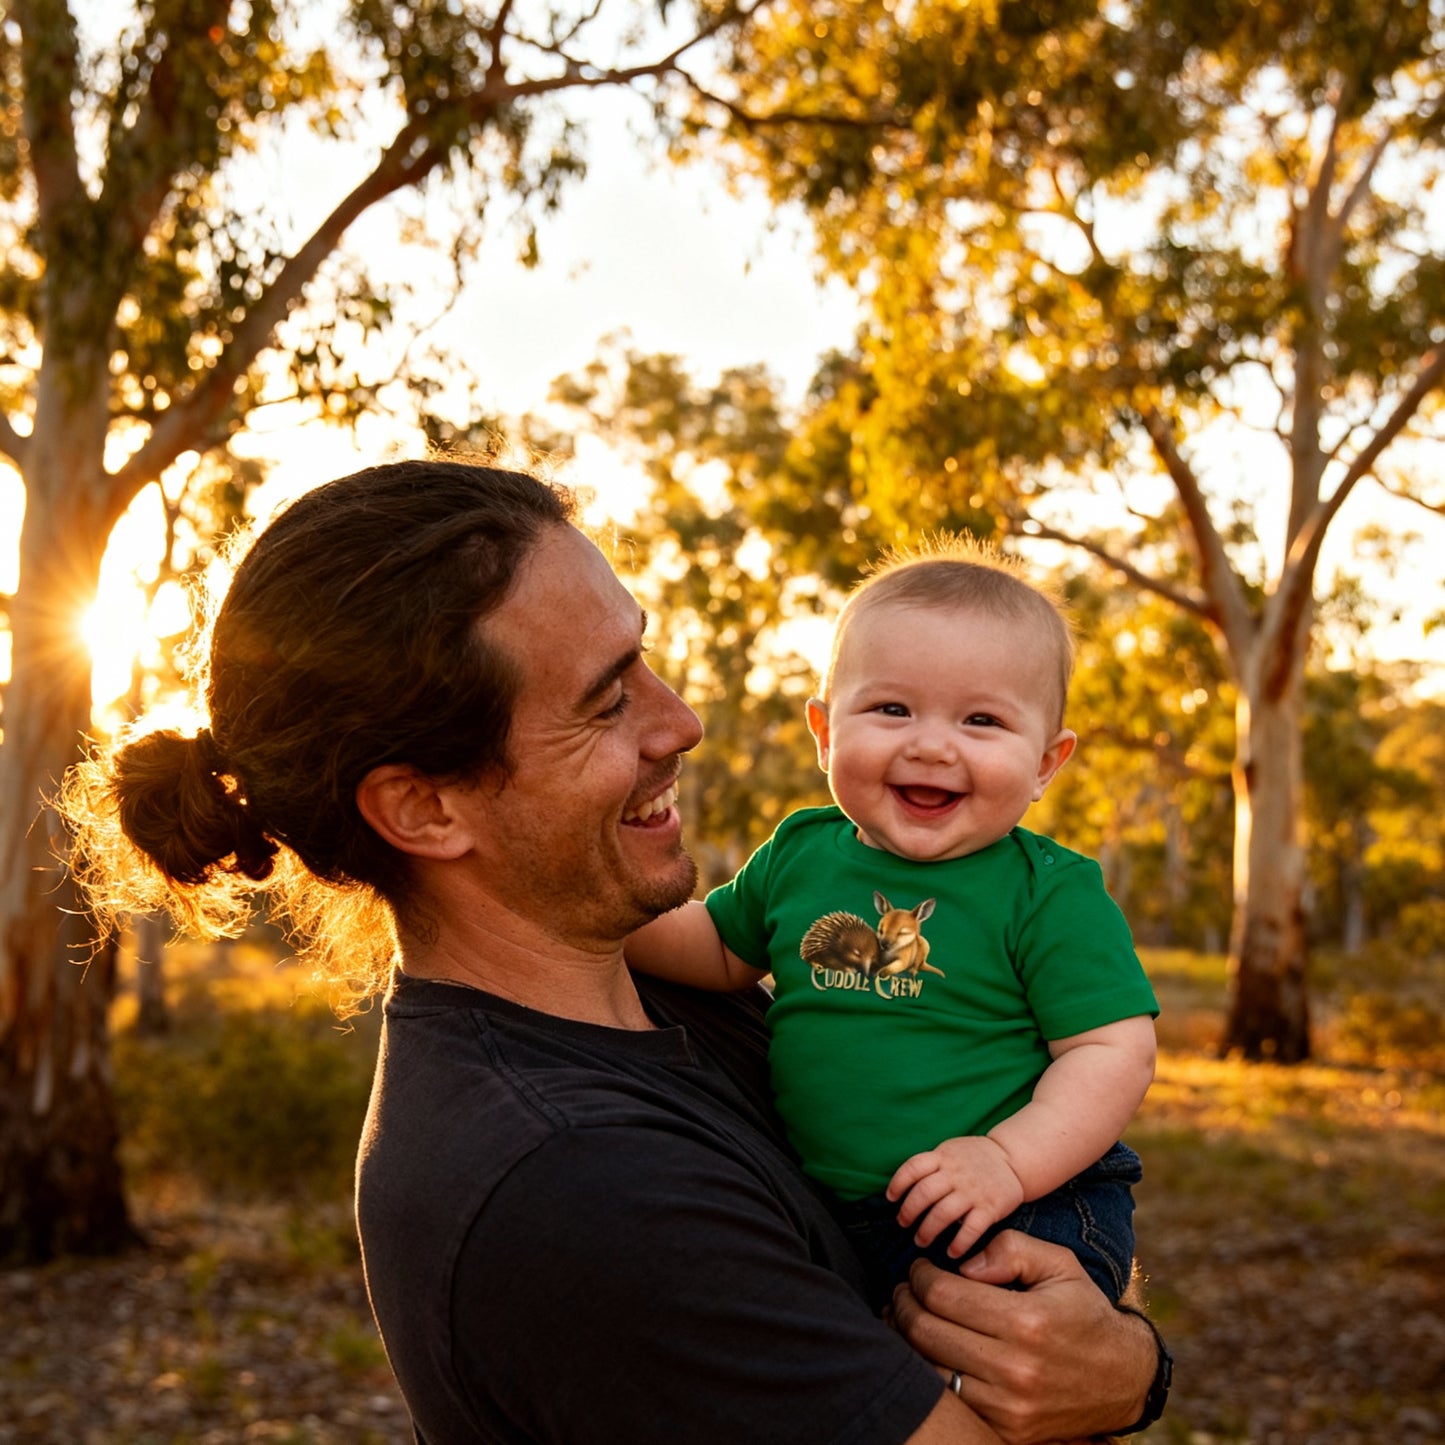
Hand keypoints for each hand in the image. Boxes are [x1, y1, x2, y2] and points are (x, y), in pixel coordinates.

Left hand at [887, 1135, 1024, 1256]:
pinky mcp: (990, 1207)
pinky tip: (951, 1253)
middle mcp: (956, 1173)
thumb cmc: (974, 1158)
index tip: (891, 1199)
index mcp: (943, 1156)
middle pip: (924, 1193)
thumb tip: (903, 1187)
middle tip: (903, 1224)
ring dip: (928, 1230)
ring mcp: (973, 1190)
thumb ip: (931, 1165)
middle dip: (909, 1212)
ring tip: (920, 1241)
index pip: (913, 1167)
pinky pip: (971, 1228)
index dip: (898, 1183)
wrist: (1013, 1159)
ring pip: (943, 1213)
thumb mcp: (950, 1150)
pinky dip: (959, 1243)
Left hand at [890, 1233, 1155, 1444]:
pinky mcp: (1007, 1431)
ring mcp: (1010, 1407)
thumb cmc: (1083, 1312)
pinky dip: (929, 1375)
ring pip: (929, 1371)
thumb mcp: (1059, 1264)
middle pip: (926, 1332)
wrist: (1122, 1379)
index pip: (943, 1295)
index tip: (919, 1268)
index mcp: (1027, 1322)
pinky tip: (928, 1352)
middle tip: (904, 1290)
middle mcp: (1016, 1369)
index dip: (920, 1275)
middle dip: (904, 1303)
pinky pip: (950, 1401)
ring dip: (908, 1340)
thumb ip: (1011, 1249)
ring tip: (907, 1318)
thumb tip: (965, 1264)